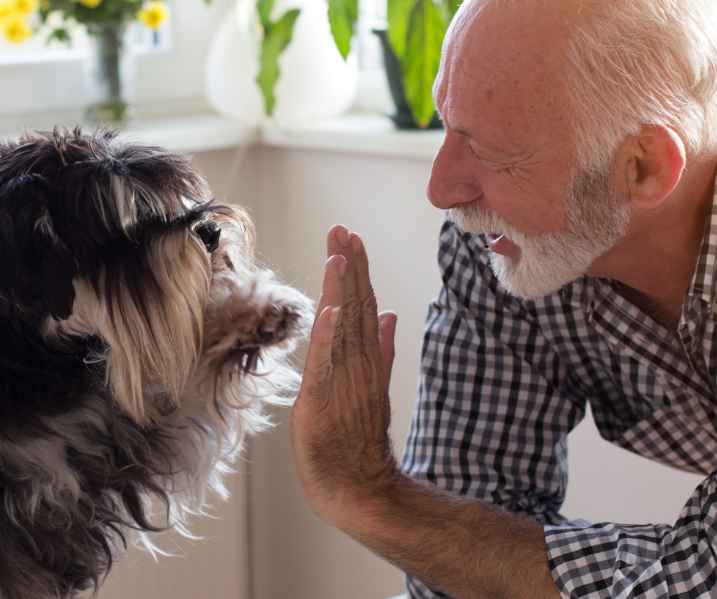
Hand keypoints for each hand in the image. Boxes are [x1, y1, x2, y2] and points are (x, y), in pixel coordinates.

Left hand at [289, 224, 398, 530]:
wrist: (357, 485)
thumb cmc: (358, 438)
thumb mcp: (372, 385)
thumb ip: (383, 349)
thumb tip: (391, 315)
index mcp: (365, 356)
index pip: (362, 303)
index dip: (356, 269)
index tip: (350, 237)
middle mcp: (357, 361)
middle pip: (354, 305)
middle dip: (347, 266)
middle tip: (341, 231)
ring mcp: (345, 378)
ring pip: (343, 326)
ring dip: (340, 289)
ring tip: (339, 255)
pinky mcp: (325, 398)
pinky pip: (327, 362)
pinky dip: (329, 336)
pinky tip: (330, 310)